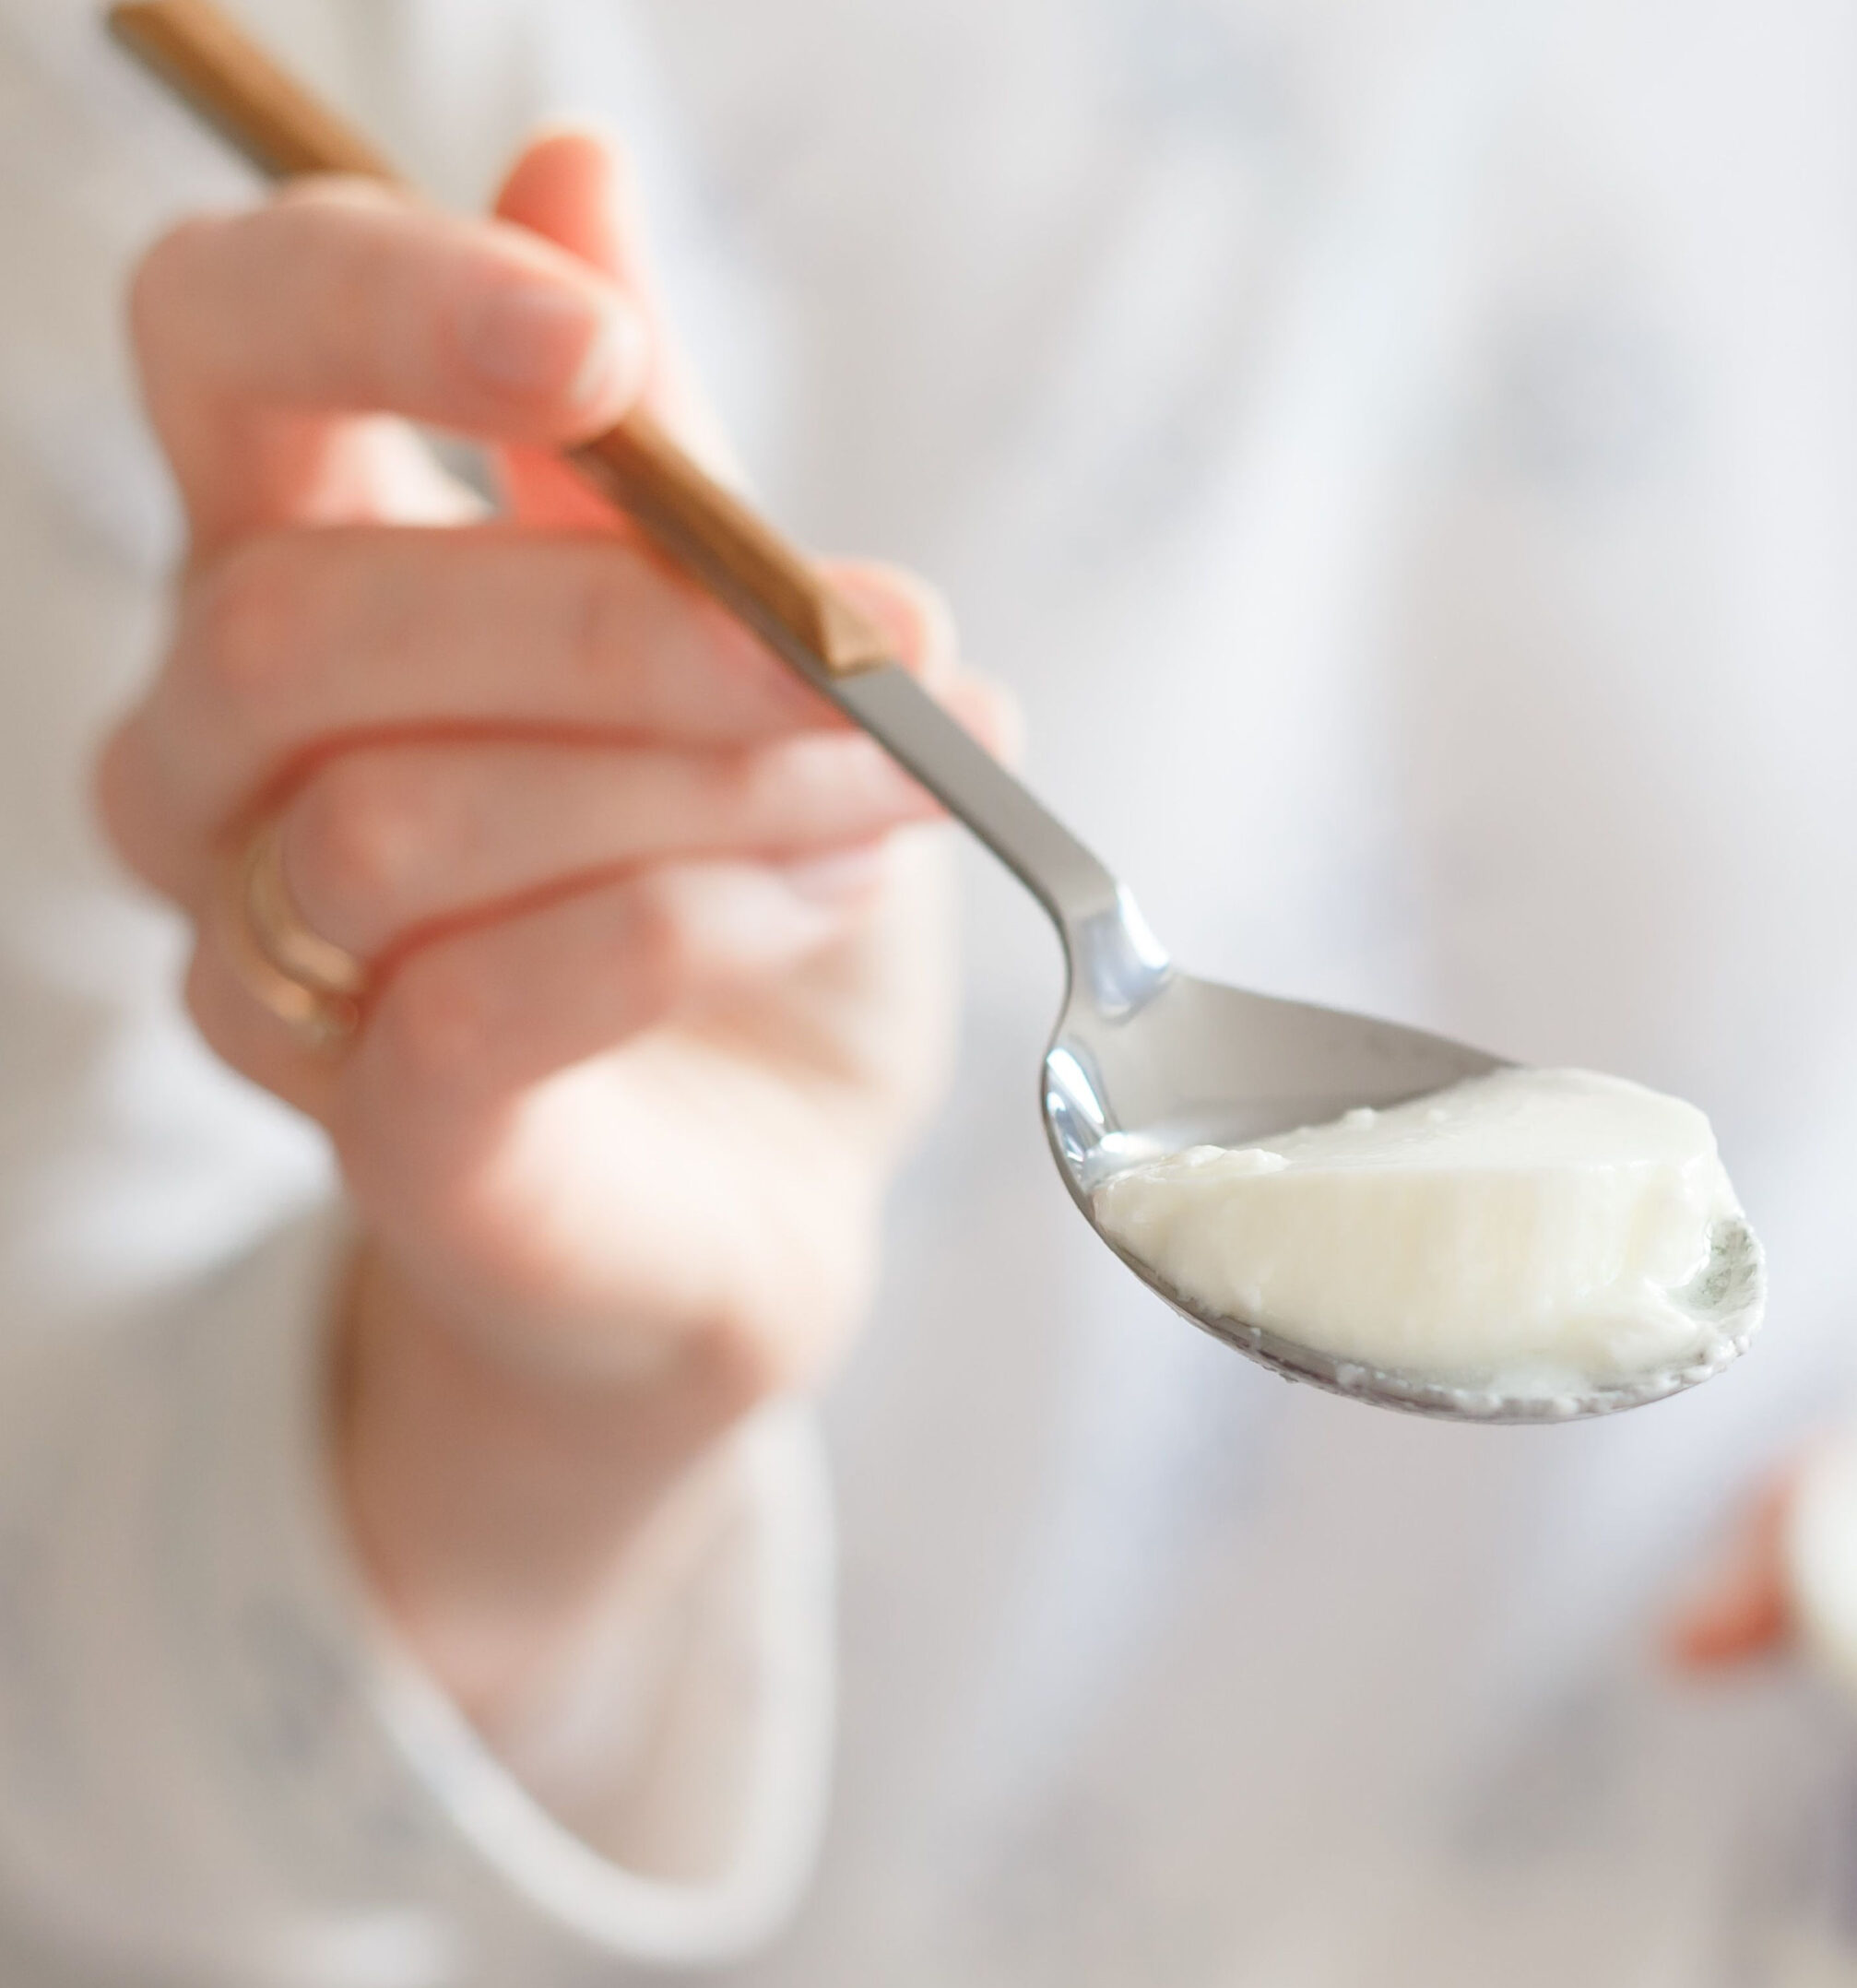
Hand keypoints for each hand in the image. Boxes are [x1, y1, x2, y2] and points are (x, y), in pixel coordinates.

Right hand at [99, 133, 1010, 1724]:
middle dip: (634, 619)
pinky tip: (804, 907)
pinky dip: (670, 932)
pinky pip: (471, 1004)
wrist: (757, 1195)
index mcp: (299, 581)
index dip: (377, 308)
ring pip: (405, 818)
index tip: (614, 351)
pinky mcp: (378, 1143)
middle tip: (881, 642)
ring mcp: (271, 972)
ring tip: (889, 785)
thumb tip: (574, 168)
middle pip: (310, 618)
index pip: (212, 355)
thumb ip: (641, 456)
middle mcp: (218, 772)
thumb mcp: (727, 650)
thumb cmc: (737, 902)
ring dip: (695, 783)